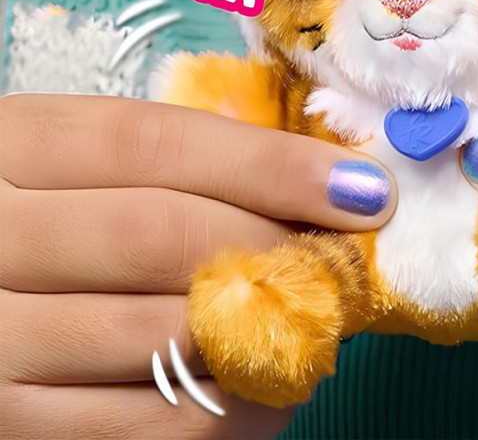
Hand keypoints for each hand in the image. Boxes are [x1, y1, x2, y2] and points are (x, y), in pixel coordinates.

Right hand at [0, 94, 395, 438]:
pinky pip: (143, 428)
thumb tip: (320, 191)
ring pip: (161, 335)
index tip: (364, 190)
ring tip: (325, 321)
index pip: (156, 143)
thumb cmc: (50, 212)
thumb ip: (180, 167)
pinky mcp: (6, 423)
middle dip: (276, 247)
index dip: (271, 166)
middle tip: (348, 262)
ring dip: (267, 330)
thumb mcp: (84, 165)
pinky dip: (229, 412)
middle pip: (162, 236)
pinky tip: (273, 387)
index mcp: (16, 145)